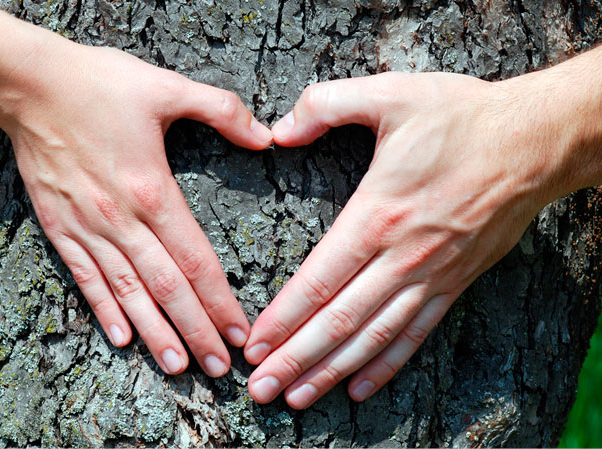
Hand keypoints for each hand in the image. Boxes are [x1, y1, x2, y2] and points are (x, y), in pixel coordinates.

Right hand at [3, 41, 271, 375]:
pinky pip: (85, 277)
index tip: (239, 332)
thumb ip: (222, 110)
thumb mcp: (168, 87)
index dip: (221, 301)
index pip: (196, 261)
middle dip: (196, 332)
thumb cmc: (100, 84)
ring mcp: (88, 228)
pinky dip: (104, 308)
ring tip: (177, 366)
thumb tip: (266, 134)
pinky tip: (121, 337)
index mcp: (152, 191)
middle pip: (167, 289)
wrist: (30, 84)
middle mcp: (121, 220)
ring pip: (127, 293)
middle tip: (219, 369)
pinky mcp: (61, 227)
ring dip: (155, 333)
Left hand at [244, 72, 563, 406]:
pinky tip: (360, 388)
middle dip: (295, 359)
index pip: (319, 280)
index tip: (254, 346)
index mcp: (379, 214)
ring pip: (374, 337)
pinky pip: (416, 333)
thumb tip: (279, 131)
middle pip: (340, 321)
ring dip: (332, 371)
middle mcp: (403, 256)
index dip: (283, 318)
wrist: (534, 140)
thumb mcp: (389, 92)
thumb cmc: (461, 116)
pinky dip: (387, 364)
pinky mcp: (455, 282)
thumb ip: (325, 104)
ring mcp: (432, 275)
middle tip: (260, 391)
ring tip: (296, 398)